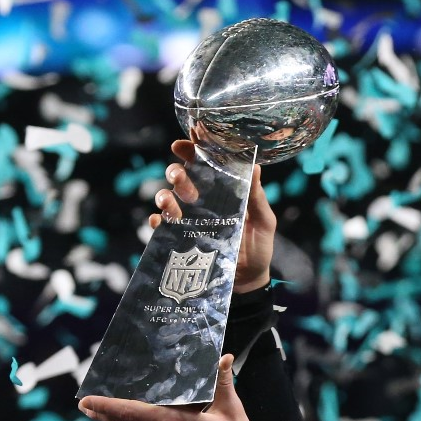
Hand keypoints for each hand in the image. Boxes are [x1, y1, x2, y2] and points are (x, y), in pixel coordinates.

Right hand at [149, 137, 276, 292]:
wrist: (249, 281)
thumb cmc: (259, 248)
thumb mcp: (263, 221)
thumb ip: (257, 197)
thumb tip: (255, 166)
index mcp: (222, 190)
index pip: (206, 163)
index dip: (195, 148)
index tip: (189, 139)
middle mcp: (202, 201)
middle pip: (182, 178)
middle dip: (176, 172)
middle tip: (179, 176)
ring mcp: (189, 220)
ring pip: (168, 199)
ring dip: (164, 196)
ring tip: (168, 201)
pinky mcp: (180, 240)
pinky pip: (162, 227)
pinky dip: (157, 221)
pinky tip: (159, 221)